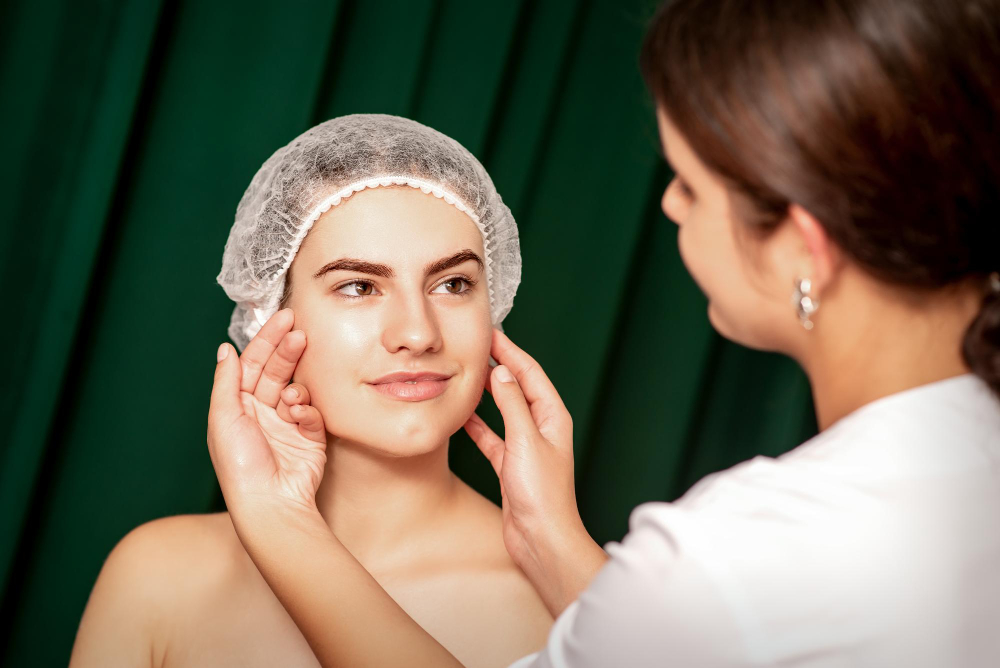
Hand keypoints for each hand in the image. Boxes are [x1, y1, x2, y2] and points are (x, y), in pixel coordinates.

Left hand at [207, 308, 326, 513]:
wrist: (270, 503)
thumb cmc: (240, 464)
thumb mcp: (224, 417)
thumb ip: (227, 380)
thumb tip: (226, 348)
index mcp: (238, 405)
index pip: (254, 363)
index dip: (268, 339)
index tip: (285, 317)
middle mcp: (262, 411)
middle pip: (278, 370)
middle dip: (288, 351)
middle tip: (301, 334)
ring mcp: (287, 423)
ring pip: (297, 389)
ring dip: (296, 387)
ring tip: (292, 398)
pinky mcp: (309, 437)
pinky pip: (312, 413)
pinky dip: (307, 411)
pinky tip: (300, 416)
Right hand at [463, 329, 606, 615]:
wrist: (542, 540)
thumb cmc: (542, 494)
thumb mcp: (525, 441)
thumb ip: (512, 405)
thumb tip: (501, 372)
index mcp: (552, 417)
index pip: (530, 373)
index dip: (510, 350)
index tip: (491, 333)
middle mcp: (541, 428)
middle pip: (517, 387)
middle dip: (498, 365)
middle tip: (475, 346)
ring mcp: (525, 446)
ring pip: (503, 410)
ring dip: (486, 392)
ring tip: (465, 374)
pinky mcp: (511, 465)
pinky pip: (491, 436)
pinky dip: (477, 425)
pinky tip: (462, 415)